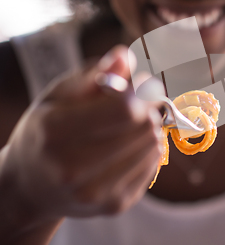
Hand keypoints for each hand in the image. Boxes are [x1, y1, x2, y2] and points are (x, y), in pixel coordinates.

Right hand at [0, 45, 162, 219]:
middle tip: (135, 103)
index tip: (144, 82)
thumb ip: (94, 74)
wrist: (33, 183)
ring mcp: (95, 193)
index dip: (143, 91)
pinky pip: (154, 164)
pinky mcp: (115, 205)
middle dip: (147, 108)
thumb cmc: (48, 129)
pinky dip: (147, 149)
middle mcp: (72, 169)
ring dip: (149, 128)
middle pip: (145, 127)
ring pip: (153, 145)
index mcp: (55, 132)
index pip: (125, 109)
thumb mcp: (60, 95)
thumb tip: (125, 56)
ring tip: (127, 126)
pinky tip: (127, 146)